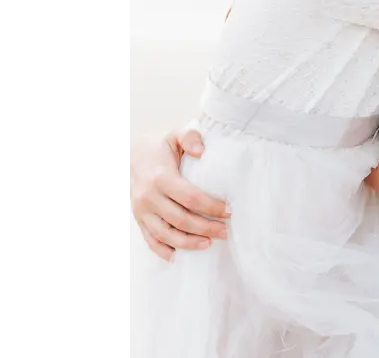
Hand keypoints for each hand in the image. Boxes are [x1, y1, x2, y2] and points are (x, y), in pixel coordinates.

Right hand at [128, 128, 228, 260]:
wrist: (136, 155)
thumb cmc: (163, 147)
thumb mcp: (176, 135)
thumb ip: (190, 137)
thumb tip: (201, 151)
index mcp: (161, 178)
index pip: (190, 197)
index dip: (210, 206)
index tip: (228, 211)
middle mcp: (149, 197)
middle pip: (180, 219)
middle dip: (205, 227)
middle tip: (225, 231)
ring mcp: (142, 211)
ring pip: (165, 234)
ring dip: (188, 243)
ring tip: (209, 244)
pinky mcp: (139, 219)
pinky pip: (150, 240)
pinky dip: (163, 251)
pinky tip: (179, 256)